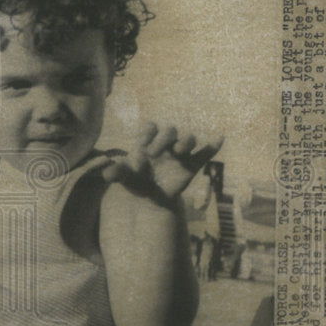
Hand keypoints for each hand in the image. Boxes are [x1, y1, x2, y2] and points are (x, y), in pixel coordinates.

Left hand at [101, 123, 223, 204]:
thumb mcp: (124, 178)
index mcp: (147, 142)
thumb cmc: (134, 182)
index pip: (150, 127)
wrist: (150, 198)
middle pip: (169, 131)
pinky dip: (212, 146)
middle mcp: (164, 145)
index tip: (143, 146)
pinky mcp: (191, 165)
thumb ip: (116, 174)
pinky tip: (219, 138)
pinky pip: (204, 154)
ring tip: (178, 152)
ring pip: (188, 139)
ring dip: (185, 142)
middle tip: (155, 153)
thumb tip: (106, 174)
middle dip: (164, 139)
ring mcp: (179, 154)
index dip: (148, 133)